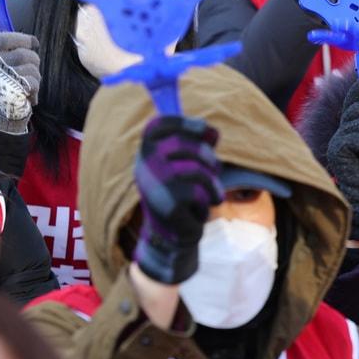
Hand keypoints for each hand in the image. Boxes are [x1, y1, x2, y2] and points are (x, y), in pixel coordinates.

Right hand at [0, 32, 40, 134]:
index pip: (8, 39)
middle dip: (34, 63)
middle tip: (29, 73)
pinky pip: (34, 83)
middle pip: (26, 55)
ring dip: (35, 78)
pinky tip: (27, 95)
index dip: (25, 40)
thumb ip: (12, 51)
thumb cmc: (4, 84)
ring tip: (26, 86)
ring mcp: (2, 77)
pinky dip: (35, 90)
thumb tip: (34, 42)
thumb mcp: (1, 64)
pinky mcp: (12, 90)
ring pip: (33, 69)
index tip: (34, 43)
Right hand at [133, 116, 222, 284]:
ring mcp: (154, 184)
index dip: (185, 123)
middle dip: (208, 158)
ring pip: (196, 170)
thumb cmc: (181, 195)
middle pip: (184, 146)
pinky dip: (207, 202)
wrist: (171, 235)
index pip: (158, 125)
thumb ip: (196, 146)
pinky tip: (199, 211)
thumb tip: (212, 132)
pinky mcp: (167, 204)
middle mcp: (144, 166)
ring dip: (212, 184)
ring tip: (211, 195)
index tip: (209, 131)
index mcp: (146, 153)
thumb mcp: (185, 166)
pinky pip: (199, 193)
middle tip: (214, 170)